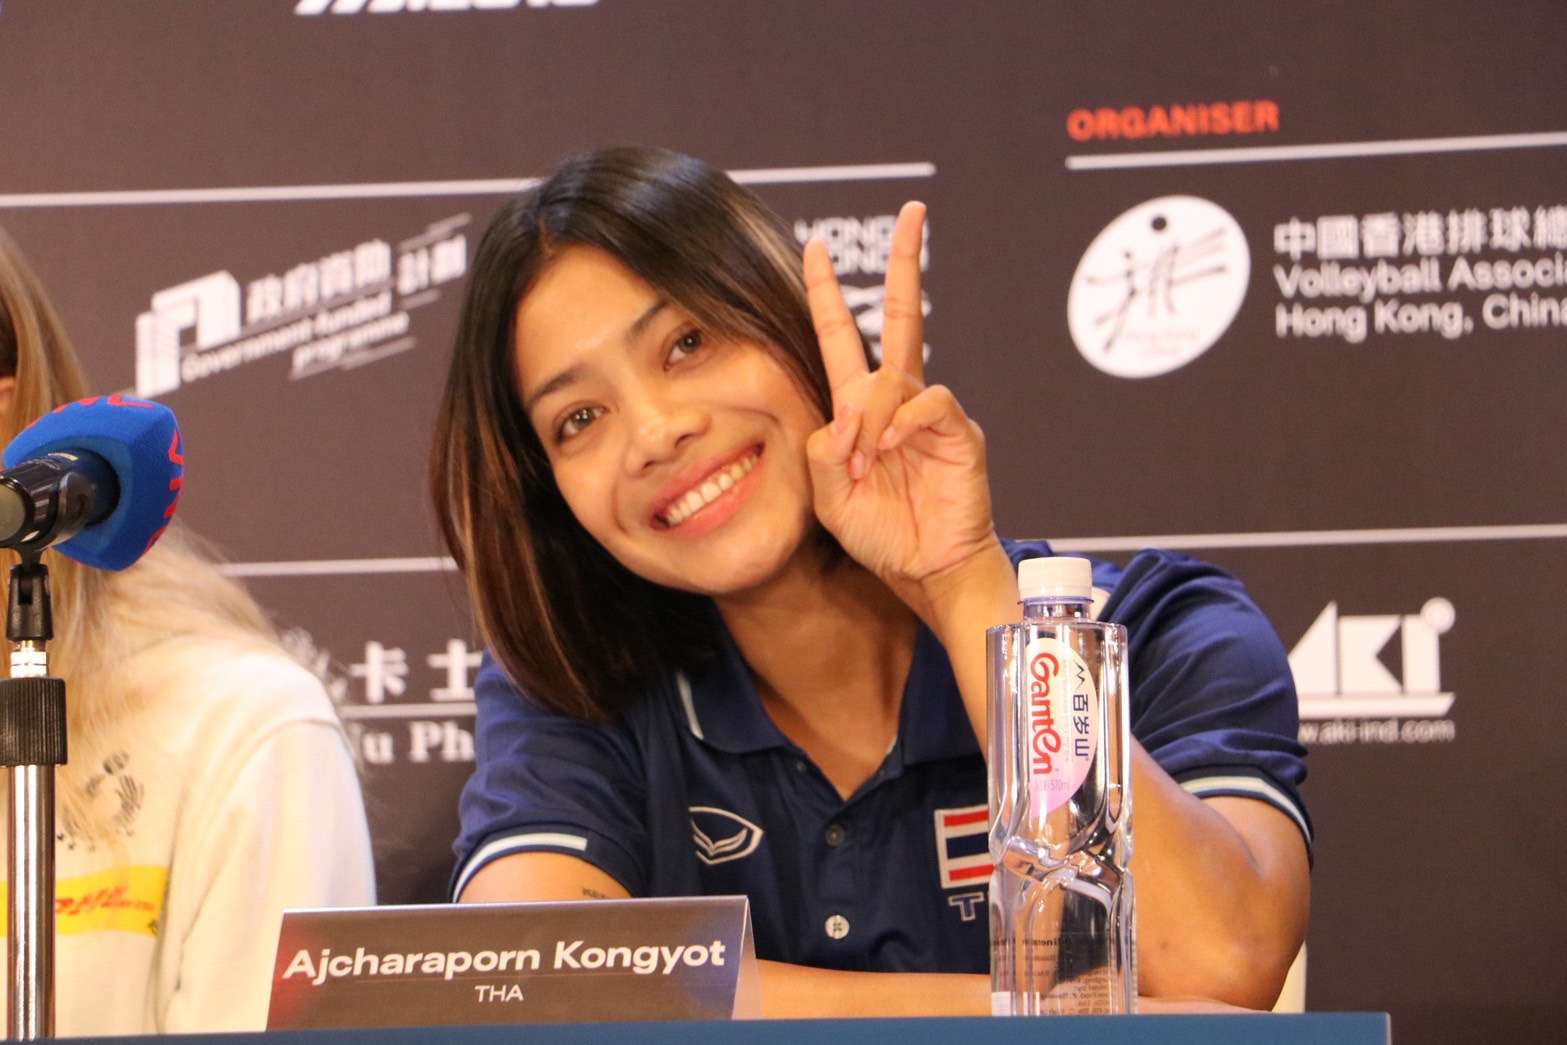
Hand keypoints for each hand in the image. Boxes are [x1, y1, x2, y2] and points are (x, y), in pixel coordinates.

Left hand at [803, 202, 997, 600]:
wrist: (926, 571)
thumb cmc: (881, 534)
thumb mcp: (829, 496)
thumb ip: (822, 452)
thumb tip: (846, 418)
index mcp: (859, 411)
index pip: (841, 337)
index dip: (826, 294)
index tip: (814, 247)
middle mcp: (897, 401)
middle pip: (902, 316)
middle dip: (906, 262)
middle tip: (913, 211)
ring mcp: (931, 413)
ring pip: (895, 377)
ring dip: (869, 420)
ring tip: (867, 466)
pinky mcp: (960, 431)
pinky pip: (929, 404)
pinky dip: (903, 424)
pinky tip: (891, 452)